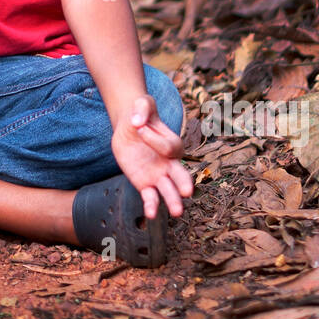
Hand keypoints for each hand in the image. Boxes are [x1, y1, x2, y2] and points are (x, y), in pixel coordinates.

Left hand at [110, 94, 192, 220]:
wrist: (131, 126)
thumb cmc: (141, 113)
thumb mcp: (142, 104)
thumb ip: (143, 108)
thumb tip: (138, 122)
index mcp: (174, 144)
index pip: (167, 148)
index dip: (152, 138)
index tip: (138, 127)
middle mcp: (170, 163)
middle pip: (181, 176)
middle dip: (184, 183)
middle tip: (187, 191)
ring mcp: (158, 175)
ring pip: (169, 191)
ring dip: (173, 201)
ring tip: (177, 212)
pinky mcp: (144, 183)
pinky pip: (150, 196)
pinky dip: (151, 205)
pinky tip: (150, 215)